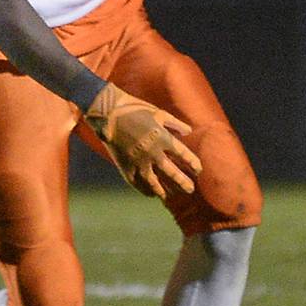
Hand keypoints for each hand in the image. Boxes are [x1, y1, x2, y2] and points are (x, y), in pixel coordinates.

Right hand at [83, 82, 202, 197]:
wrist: (107, 114)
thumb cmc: (135, 109)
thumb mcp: (159, 113)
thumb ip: (176, 124)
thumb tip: (188, 132)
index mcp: (164, 138)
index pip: (184, 156)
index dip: (193, 164)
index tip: (198, 171)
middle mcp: (153, 153)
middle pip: (172, 173)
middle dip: (183, 182)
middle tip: (190, 189)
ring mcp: (138, 161)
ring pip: (153, 182)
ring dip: (163, 190)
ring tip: (169, 196)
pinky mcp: (125, 165)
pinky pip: (136, 182)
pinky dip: (143, 189)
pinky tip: (150, 194)